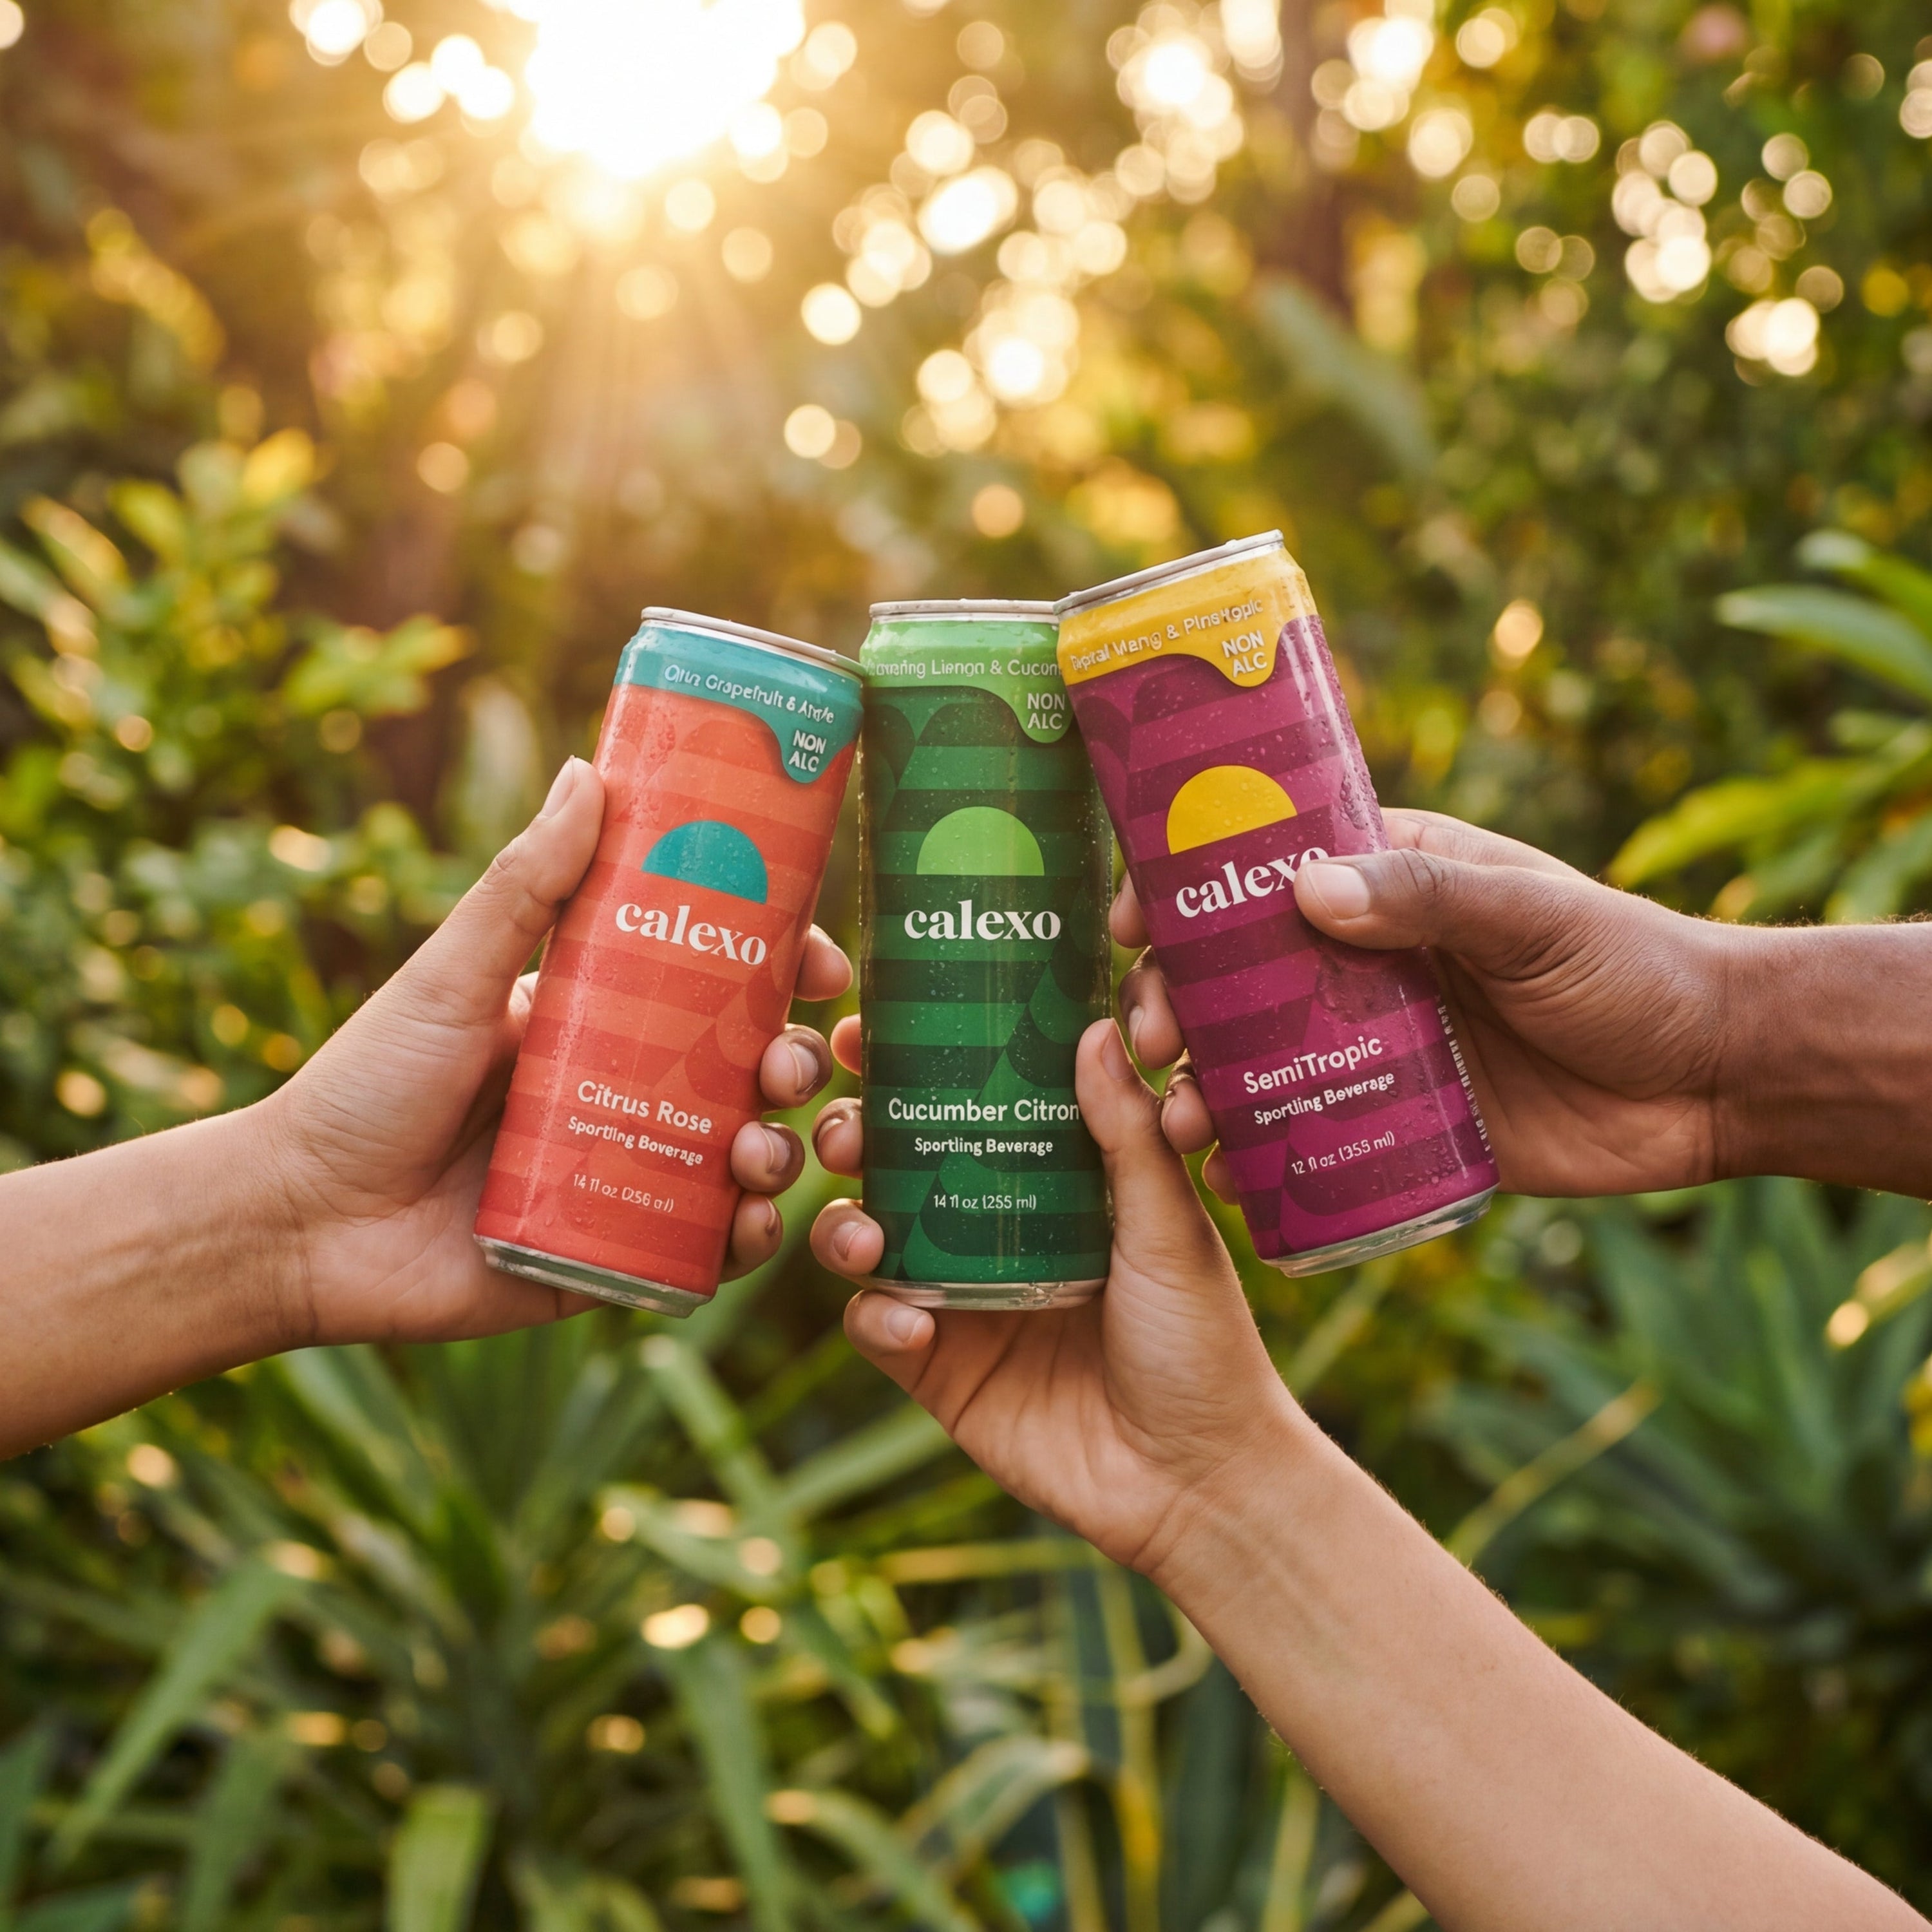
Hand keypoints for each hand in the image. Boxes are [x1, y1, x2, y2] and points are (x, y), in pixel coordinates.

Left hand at [261, 757, 847, 1345]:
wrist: (299, 1223)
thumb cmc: (367, 1087)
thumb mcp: (454, 975)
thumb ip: (524, 885)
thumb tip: (590, 769)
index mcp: (601, 1021)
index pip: (717, 987)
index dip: (782, 972)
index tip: (821, 963)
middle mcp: (625, 1097)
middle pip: (746, 1074)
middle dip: (792, 1062)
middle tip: (792, 1061)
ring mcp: (625, 1181)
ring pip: (740, 1162)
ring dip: (777, 1151)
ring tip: (757, 1150)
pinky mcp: (612, 1261)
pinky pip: (701, 1254)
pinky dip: (741, 1242)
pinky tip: (747, 1224)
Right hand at [809, 1018, 1297, 1575]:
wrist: (1199, 1483)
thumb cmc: (1205, 1345)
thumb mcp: (1171, 1229)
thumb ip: (1128, 1136)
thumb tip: (1090, 1027)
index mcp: (1049, 1180)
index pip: (967, 1100)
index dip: (912, 1060)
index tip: (868, 1022)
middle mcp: (993, 1229)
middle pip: (897, 1159)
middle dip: (854, 1132)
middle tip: (845, 1123)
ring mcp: (961, 1298)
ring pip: (868, 1236)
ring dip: (844, 1221)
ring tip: (862, 1228)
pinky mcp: (939, 1370)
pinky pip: (877, 1327)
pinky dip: (877, 1315)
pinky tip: (911, 1317)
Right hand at [1114, 808, 1734, 1198]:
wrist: (1713, 1082)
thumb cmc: (1632, 967)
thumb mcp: (1532, 918)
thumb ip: (1428, 900)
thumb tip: (1302, 889)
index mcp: (1390, 881)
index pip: (1260, 865)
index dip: (1184, 885)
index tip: (1128, 917)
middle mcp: (1365, 957)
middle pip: (1237, 969)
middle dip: (1177, 999)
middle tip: (1154, 1037)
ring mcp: (1374, 1040)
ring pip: (1257, 1053)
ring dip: (1201, 1080)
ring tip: (1177, 1117)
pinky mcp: (1396, 1118)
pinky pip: (1306, 1129)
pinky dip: (1255, 1148)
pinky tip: (1221, 1171)